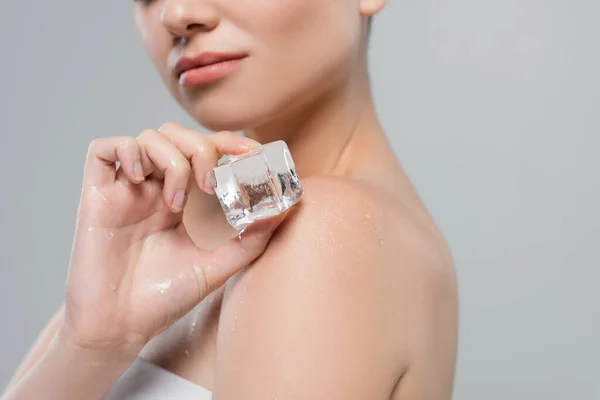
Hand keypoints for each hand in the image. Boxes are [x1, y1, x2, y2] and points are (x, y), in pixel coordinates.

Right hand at [60, 122, 283, 357]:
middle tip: (209, 185)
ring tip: (176, 203)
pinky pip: (104, 148)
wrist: (120, 326)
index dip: (230, 141)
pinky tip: (140, 179)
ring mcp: (128, 188)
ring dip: (171, 159)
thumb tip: (289, 207)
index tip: (252, 151)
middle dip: (201, 149)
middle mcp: (157, 187)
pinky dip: (127, 150)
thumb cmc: (167, 295)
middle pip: (179, 135)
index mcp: (187, 198)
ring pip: (148, 137)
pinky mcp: (97, 193)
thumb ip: (252, 237)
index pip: (208, 150)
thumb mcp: (219, 264)